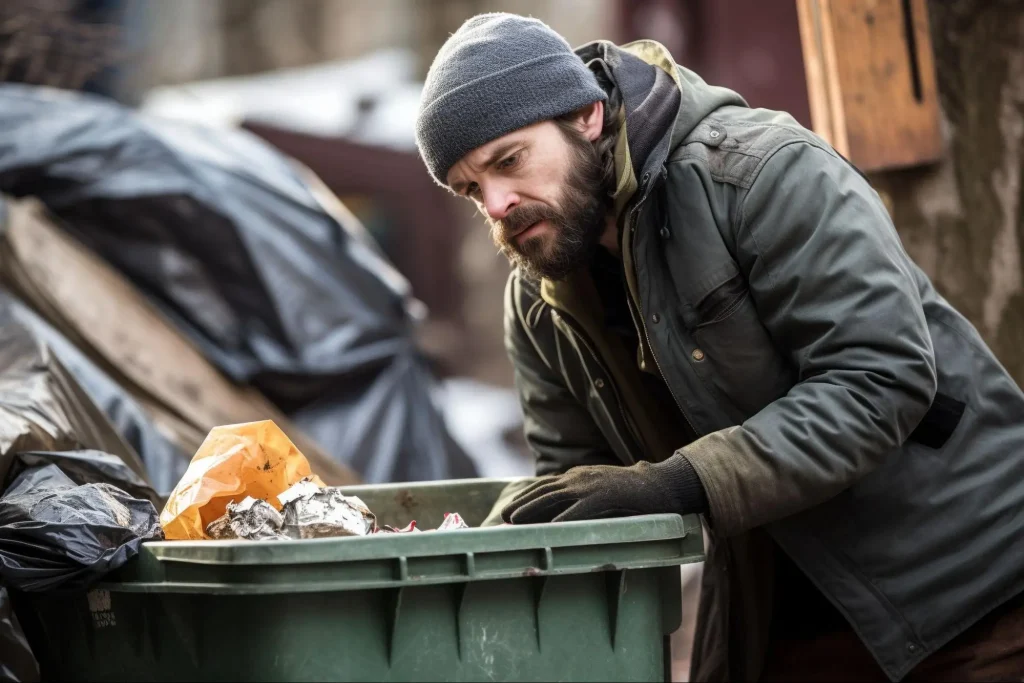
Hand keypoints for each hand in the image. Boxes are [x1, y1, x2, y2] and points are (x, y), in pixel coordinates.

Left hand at [500, 455, 706, 523]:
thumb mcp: (599, 492)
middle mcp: (580, 477)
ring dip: (533, 510)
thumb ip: (581, 498)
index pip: (545, 486)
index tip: (508, 510)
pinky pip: (582, 509)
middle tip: (503, 518)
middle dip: (522, 504)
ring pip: (555, 497)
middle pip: (544, 490)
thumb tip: (559, 515)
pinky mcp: (607, 496)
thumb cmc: (631, 492)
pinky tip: (552, 529)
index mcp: (578, 476)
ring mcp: (592, 485)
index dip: (525, 498)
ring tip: (516, 522)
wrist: (660, 484)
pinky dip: (565, 518)